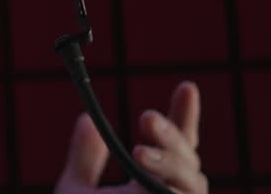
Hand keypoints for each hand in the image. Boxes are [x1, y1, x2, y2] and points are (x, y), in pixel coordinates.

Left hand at [54, 81, 206, 193]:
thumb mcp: (76, 189)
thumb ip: (84, 158)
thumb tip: (86, 119)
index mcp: (151, 182)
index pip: (176, 146)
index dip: (185, 116)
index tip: (187, 86)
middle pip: (187, 158)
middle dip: (171, 135)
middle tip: (146, 116)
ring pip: (194, 181)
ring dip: (170, 163)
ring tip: (139, 152)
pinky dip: (172, 191)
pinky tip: (155, 181)